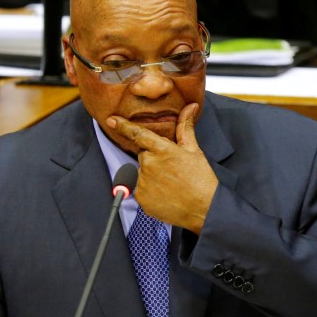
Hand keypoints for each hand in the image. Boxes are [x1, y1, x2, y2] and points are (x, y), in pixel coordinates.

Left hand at [108, 103, 217, 233]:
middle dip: (154, 159)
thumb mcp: (194, 151)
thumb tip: (190, 107)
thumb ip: (185, 127)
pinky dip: (150, 191)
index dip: (123, 126)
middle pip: (144, 155)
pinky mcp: (141, 198)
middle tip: (172, 170)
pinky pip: (141, 190)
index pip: (137, 134)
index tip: (111, 120)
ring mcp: (143, 182)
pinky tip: (165, 194)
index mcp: (162, 150)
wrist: (204, 209)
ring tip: (171, 184)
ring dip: (152, 175)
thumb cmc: (201, 180)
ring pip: (142, 173)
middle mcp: (149, 164)